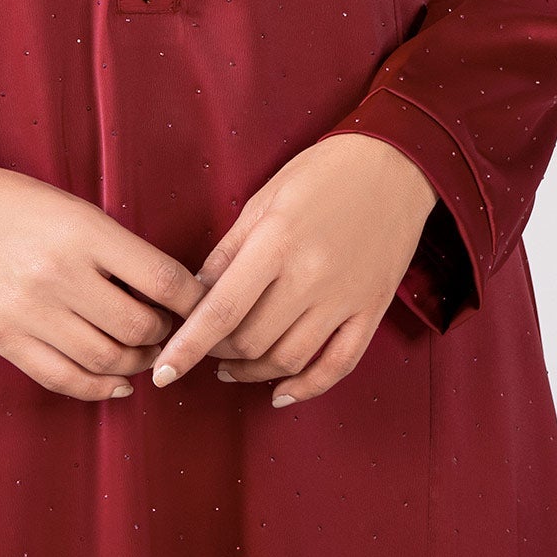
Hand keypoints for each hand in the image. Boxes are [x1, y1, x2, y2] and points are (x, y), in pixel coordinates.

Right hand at [0, 167, 207, 401]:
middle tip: (169, 329)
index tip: (202, 305)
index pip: (162, 280)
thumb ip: (118, 250)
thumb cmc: (15, 204)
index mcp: (83, 232)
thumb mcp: (74, 209)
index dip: (193, 300)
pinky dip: (99, 389)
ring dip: (137, 363)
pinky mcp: (4, 339)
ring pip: (108, 361)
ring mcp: (28, 312)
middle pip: (140, 327)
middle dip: (166, 334)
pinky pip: (64, 379)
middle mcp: (57, 275)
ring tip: (144, 352)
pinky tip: (117, 383)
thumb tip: (170, 295)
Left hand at [147, 133, 438, 407]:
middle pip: (251, 341)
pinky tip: (281, 391)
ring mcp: (346, 297)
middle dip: (217, 354)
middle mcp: (311, 275)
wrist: (394, 165)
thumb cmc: (321, 173)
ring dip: (252, 373)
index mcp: (277, 241)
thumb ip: (227, 252)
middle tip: (203, 349)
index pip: (222, 310)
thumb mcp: (263, 200)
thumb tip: (195, 297)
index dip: (187, 347)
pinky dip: (306, 387)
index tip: (162, 372)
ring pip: (288, 359)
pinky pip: (338, 365)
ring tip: (232, 367)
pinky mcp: (372, 310)